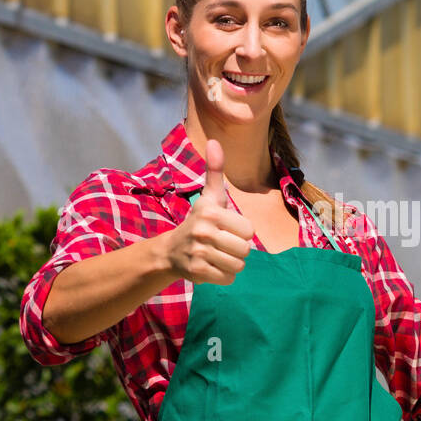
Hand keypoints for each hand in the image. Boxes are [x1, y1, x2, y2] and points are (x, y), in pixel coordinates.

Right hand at [166, 139, 254, 284]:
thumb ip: (215, 171)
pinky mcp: (198, 272)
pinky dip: (224, 276)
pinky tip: (212, 266)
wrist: (171, 250)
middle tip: (222, 244)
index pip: (249, 231)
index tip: (227, 229)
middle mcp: (204, 231)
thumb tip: (215, 142)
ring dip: (231, 263)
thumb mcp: (209, 196)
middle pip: (245, 249)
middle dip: (237, 249)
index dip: (242, 232)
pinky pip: (228, 278)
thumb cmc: (198, 220)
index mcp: (211, 212)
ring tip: (217, 255)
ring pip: (238, 265)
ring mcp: (199, 253)